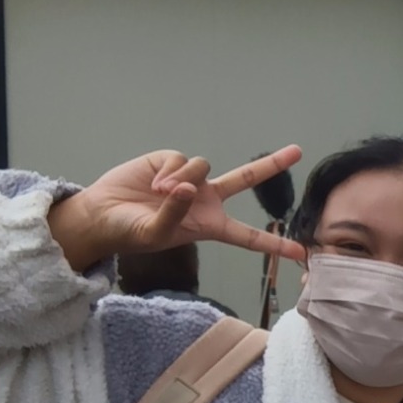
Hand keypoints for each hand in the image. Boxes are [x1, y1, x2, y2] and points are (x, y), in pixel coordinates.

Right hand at [49, 147, 305, 272]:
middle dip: (272, 165)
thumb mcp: (155, 234)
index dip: (273, 244)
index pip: (247, 236)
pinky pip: (182, 160)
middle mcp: (205, 199)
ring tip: (160, 194)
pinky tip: (154, 184)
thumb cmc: (129, 233)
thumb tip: (190, 188)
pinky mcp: (170, 161)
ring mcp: (189, 178)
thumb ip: (175, 215)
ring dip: (184, 179)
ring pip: (204, 167)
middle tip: (297, 151)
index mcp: (208, 225)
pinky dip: (170, 172)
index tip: (301, 252)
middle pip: (246, 179)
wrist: (101, 215)